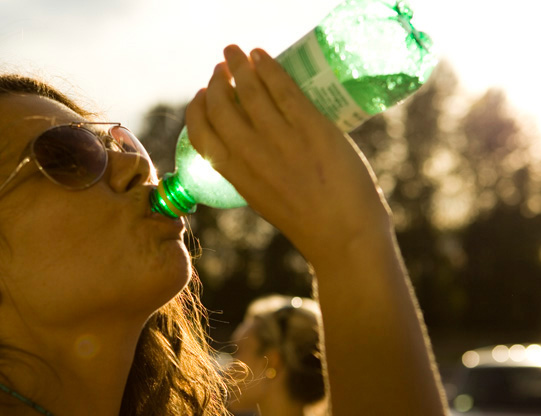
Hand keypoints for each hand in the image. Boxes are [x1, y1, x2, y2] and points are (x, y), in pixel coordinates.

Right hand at [185, 45, 392, 270]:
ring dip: (238, 65)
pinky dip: (268, 67)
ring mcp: (282, 141)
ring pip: (249, 91)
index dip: (196, 110)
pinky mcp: (312, 128)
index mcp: (236, 177)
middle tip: (222, 68)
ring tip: (237, 53)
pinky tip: (261, 56)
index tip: (200, 96)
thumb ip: (253, 173)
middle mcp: (252, 156)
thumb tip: (251, 144)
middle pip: (220, 107)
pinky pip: (282, 89)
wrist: (344, 237)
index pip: (201, 135)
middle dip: (216, 81)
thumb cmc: (309, 222)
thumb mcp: (265, 200)